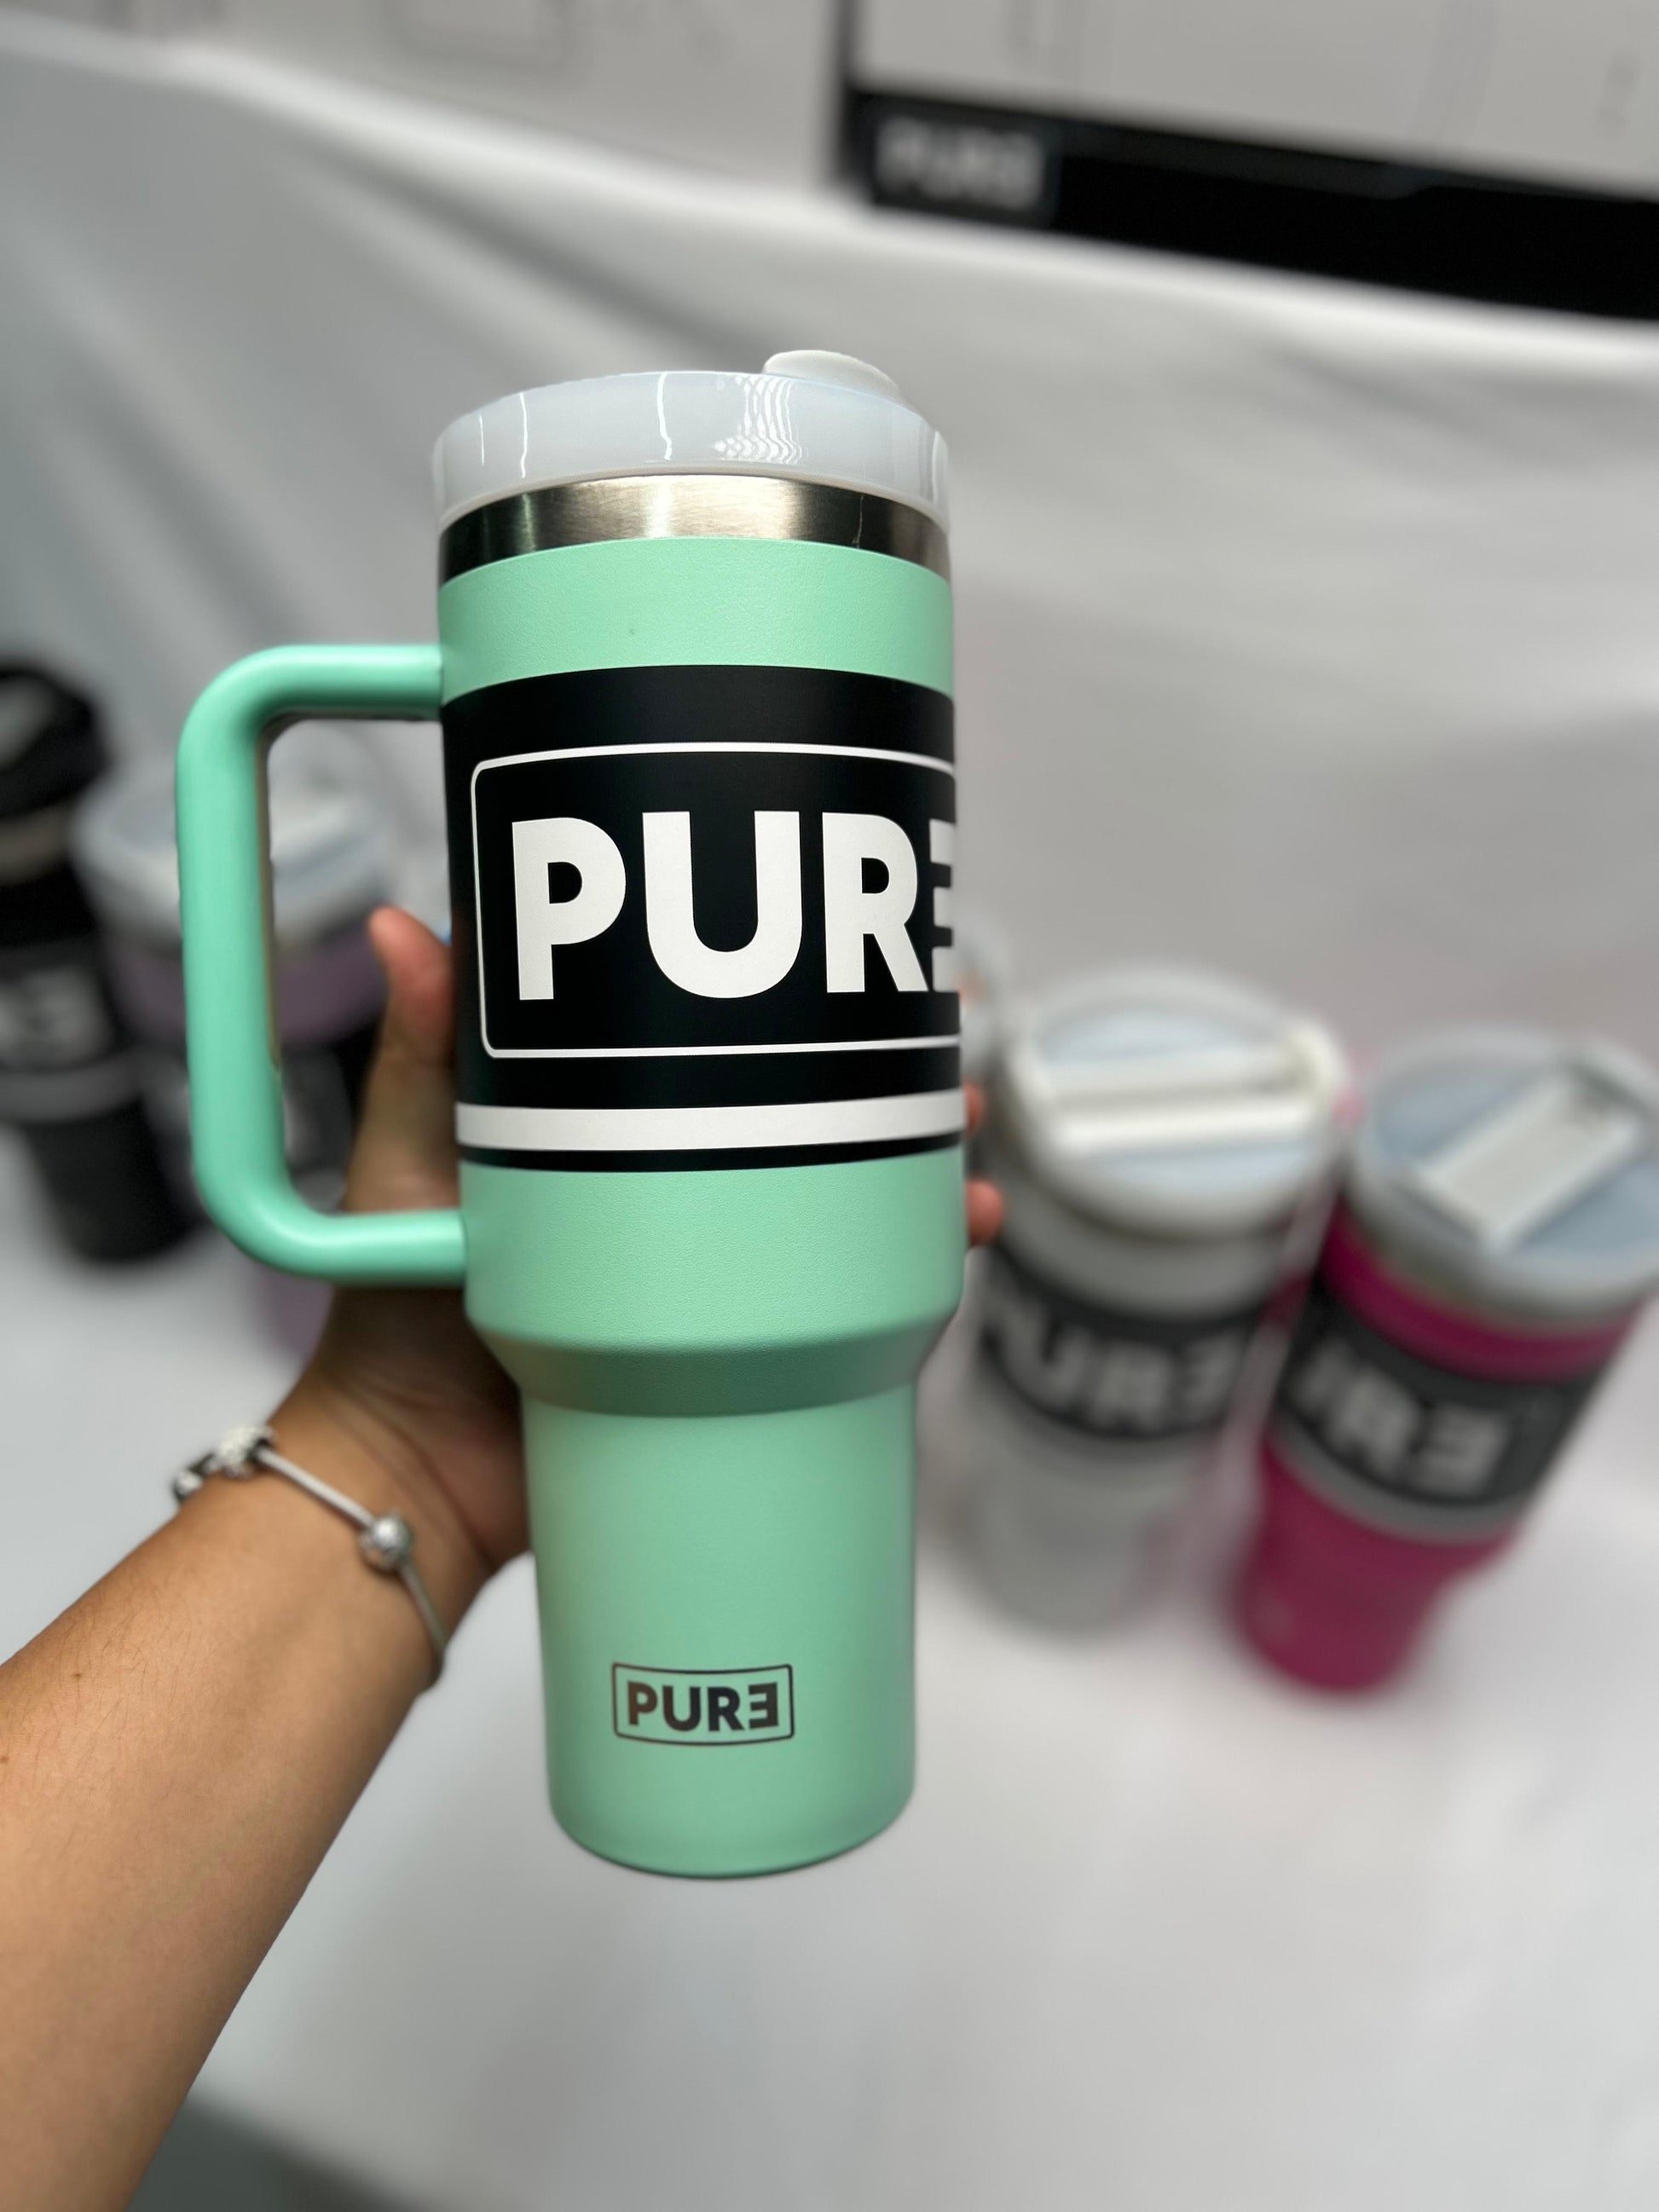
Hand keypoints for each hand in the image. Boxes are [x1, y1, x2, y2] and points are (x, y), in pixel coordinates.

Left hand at [276, 909, 1003, 1618]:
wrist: (424, 1477)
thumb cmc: (392, 1320)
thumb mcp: (405, 1166)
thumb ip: (418, 1056)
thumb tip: (397, 925)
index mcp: (605, 1119)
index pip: (712, 1030)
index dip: (787, 988)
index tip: (848, 949)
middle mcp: (675, 1175)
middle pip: (802, 1099)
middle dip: (886, 1066)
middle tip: (943, 1045)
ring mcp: (716, 1255)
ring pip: (843, 1183)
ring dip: (918, 1154)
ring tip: (961, 1144)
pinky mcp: (740, 1332)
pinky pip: (842, 1284)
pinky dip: (909, 1254)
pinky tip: (958, 1233)